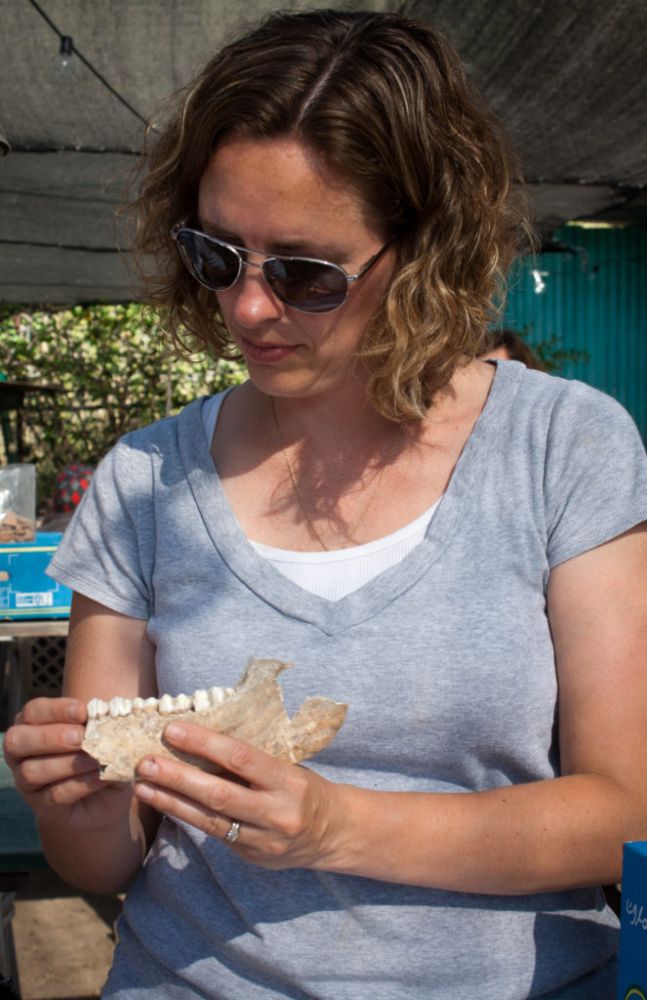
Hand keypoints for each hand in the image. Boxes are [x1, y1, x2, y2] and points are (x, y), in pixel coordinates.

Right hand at [3, 697, 132, 832]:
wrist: (104, 797)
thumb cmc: (99, 754)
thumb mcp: (102, 736)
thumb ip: (99, 725)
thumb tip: (109, 717)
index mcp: (32, 726)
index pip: (32, 712)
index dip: (55, 710)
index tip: (83, 712)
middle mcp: (21, 754)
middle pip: (17, 741)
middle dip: (50, 737)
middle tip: (80, 737)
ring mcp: (26, 783)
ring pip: (32, 771)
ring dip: (69, 763)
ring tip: (96, 759)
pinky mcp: (42, 807)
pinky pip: (54, 795)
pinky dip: (81, 784)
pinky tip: (101, 776)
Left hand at [132, 721, 339, 869]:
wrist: (332, 833)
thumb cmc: (303, 787)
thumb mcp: (288, 767)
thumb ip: (251, 761)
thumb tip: (200, 740)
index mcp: (288, 782)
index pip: (241, 759)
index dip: (205, 744)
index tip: (173, 730)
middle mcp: (276, 814)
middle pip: (219, 795)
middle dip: (178, 777)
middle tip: (146, 762)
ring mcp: (262, 840)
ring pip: (209, 821)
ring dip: (171, 801)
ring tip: (143, 786)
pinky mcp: (250, 856)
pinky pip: (213, 835)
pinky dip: (187, 816)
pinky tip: (165, 802)